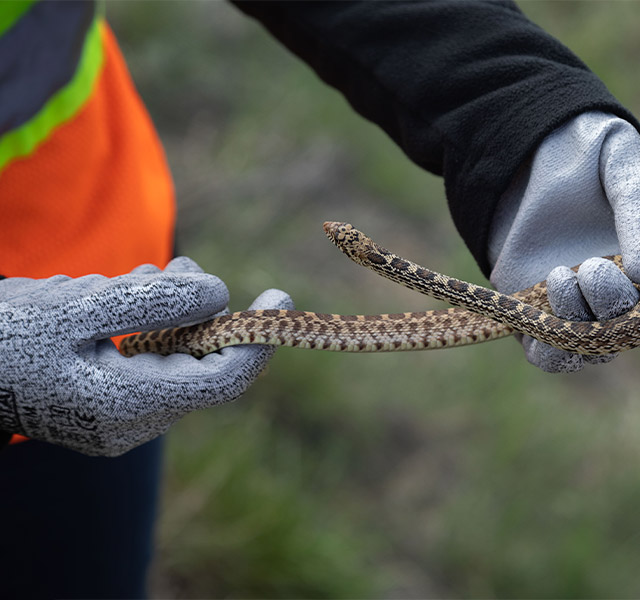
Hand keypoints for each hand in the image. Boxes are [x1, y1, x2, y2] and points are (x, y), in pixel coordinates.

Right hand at [0, 257, 292, 455]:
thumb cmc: (8, 335)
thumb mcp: (79, 307)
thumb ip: (153, 300)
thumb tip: (221, 293)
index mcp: (129, 404)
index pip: (222, 380)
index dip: (257, 339)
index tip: (279, 296)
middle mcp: (135, 420)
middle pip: (201, 361)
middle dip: (199, 310)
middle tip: (178, 269)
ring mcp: (124, 415)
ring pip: (177, 354)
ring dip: (168, 310)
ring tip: (133, 280)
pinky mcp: (114, 400)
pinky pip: (152, 357)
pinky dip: (148, 322)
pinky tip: (121, 296)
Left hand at [488, 112, 639, 371]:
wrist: (524, 156)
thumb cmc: (585, 155)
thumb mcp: (620, 169)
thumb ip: (635, 212)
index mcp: (638, 264)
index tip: (632, 271)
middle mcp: (614, 292)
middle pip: (622, 331)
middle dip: (611, 305)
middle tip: (591, 267)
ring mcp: (574, 306)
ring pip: (588, 349)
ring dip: (578, 328)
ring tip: (561, 277)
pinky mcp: (533, 312)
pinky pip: (547, 356)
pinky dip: (548, 352)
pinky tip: (539, 321)